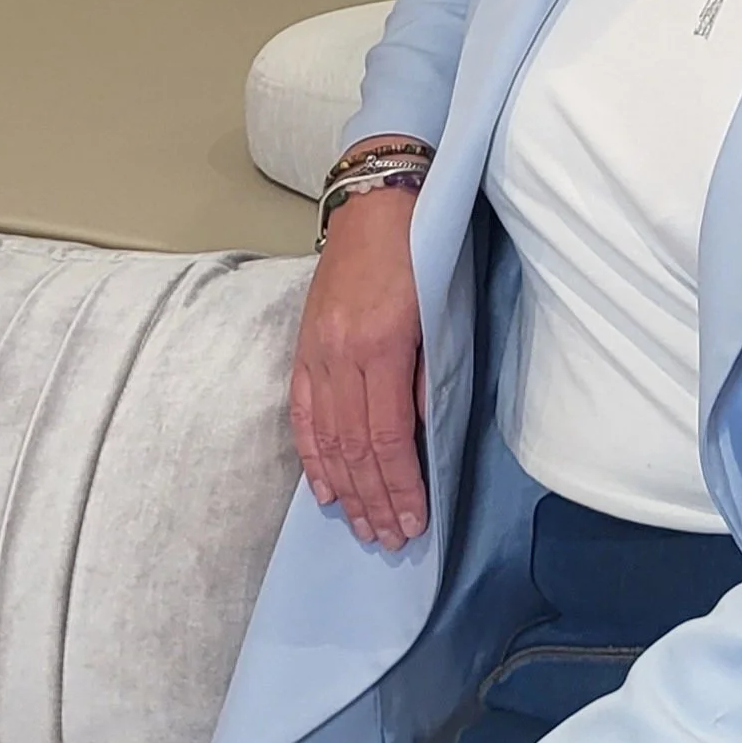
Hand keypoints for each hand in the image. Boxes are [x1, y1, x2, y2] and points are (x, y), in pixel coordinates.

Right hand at [290, 174, 427, 549]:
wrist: (376, 203)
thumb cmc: (422, 252)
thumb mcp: (440, 311)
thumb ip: (426, 374)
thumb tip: (418, 436)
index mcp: (382, 346)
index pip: (387, 436)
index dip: (400, 485)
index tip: (414, 520)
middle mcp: (341, 354)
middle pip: (354, 447)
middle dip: (373, 500)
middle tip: (389, 539)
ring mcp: (316, 352)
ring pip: (325, 437)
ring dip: (344, 489)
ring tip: (360, 525)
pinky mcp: (304, 347)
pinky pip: (301, 412)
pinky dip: (312, 455)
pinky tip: (323, 488)